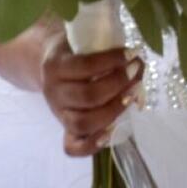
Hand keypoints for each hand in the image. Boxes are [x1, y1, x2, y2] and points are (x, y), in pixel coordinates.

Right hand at [39, 36, 141, 157]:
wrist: (49, 65)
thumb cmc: (73, 49)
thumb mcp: (83, 40)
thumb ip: (106, 48)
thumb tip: (137, 63)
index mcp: (55, 66)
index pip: (85, 66)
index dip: (112, 60)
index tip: (132, 53)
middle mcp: (54, 92)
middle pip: (87, 96)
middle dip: (117, 84)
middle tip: (135, 72)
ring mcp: (59, 114)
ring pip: (83, 123)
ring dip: (113, 111)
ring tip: (132, 96)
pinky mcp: (65, 130)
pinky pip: (74, 148)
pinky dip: (93, 144)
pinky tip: (111, 131)